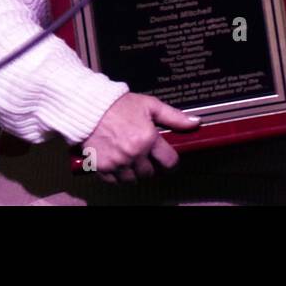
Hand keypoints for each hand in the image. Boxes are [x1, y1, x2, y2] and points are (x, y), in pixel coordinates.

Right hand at [81, 93, 200, 183]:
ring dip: (134, 172)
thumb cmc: (120, 105)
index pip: (169, 162)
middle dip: (150, 166)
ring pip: (133, 180)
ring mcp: (117, 162)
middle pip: (150, 173)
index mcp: (148, 138)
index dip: (170, 162)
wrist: (90, 107)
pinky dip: (117, 175)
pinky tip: (118, 162)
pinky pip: (115, 181)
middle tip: (145, 156)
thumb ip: (174, 117)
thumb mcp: (150, 105)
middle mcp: (134, 154)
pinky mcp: (102, 167)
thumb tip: (195, 122)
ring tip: (131, 159)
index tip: (167, 160)